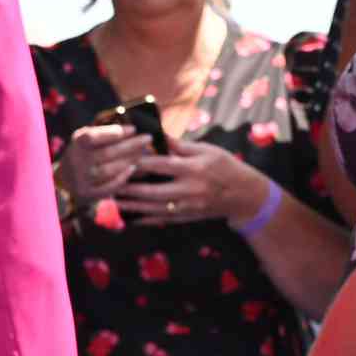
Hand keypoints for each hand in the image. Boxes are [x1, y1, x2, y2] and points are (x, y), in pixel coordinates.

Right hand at [57, 120, 151, 212]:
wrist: (66, 179)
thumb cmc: (85, 152)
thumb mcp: (88, 138)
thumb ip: (105, 132)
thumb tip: (131, 130)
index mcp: (77, 142)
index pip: (92, 136)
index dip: (113, 133)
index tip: (133, 129)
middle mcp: (77, 160)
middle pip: (106, 153)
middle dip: (130, 145)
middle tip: (148, 138)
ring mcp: (81, 178)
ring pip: (107, 170)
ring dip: (128, 161)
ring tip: (144, 153)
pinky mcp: (88, 193)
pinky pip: (107, 187)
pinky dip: (122, 178)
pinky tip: (134, 169)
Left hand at [115, 138, 267, 227]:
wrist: (244, 195)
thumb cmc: (225, 166)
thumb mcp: (206, 150)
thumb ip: (180, 146)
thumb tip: (157, 135)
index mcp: (194, 169)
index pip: (162, 165)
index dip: (141, 162)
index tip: (122, 159)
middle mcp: (189, 190)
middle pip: (153, 191)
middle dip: (131, 189)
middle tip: (110, 184)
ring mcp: (188, 207)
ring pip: (155, 209)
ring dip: (133, 206)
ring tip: (114, 200)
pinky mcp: (188, 218)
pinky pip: (163, 220)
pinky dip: (146, 220)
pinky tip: (130, 218)